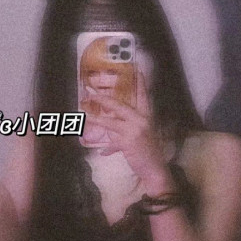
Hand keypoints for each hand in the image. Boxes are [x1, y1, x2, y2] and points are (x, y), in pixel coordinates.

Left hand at [83, 72, 173, 193]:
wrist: (156, 170)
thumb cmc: (149, 154)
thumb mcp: (142, 138)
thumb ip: (126, 133)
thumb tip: (109, 138)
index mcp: (147, 117)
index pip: (143, 96)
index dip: (140, 83)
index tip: (137, 70)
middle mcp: (141, 120)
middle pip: (119, 105)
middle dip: (103, 99)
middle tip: (90, 93)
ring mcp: (134, 130)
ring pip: (110, 122)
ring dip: (95, 119)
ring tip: (84, 116)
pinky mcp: (128, 142)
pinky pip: (112, 142)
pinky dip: (107, 148)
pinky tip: (103, 152)